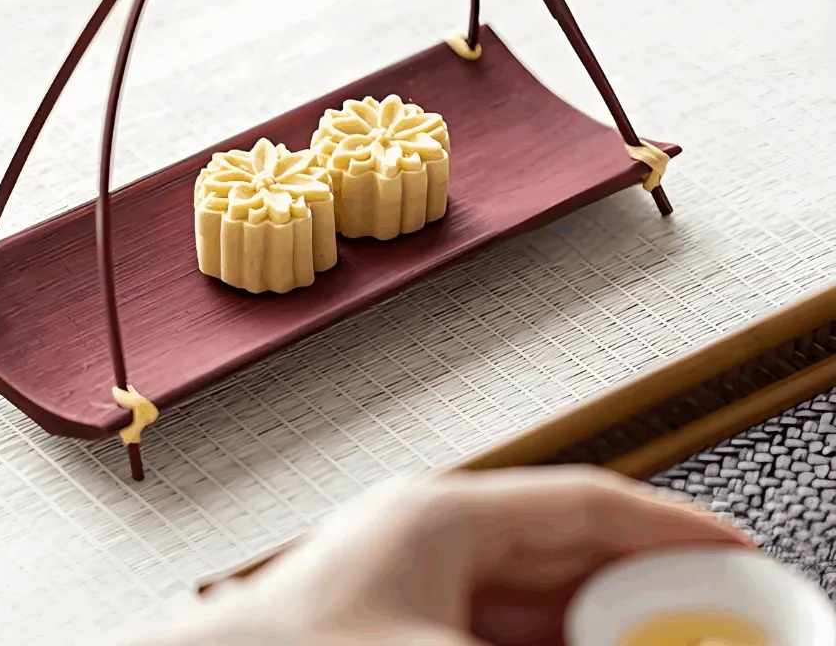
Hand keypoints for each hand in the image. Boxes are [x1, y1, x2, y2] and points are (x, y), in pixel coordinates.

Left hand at [162, 466, 752, 645]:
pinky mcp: (404, 624)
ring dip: (595, 624)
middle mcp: (432, 540)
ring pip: (536, 599)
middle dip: (640, 591)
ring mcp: (418, 585)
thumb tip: (612, 638)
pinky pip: (498, 625)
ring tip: (653, 637)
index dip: (665, 524)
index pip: (580, 502)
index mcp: (441, 514)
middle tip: (708, 619)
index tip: (729, 551)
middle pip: (565, 555)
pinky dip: (548, 639)